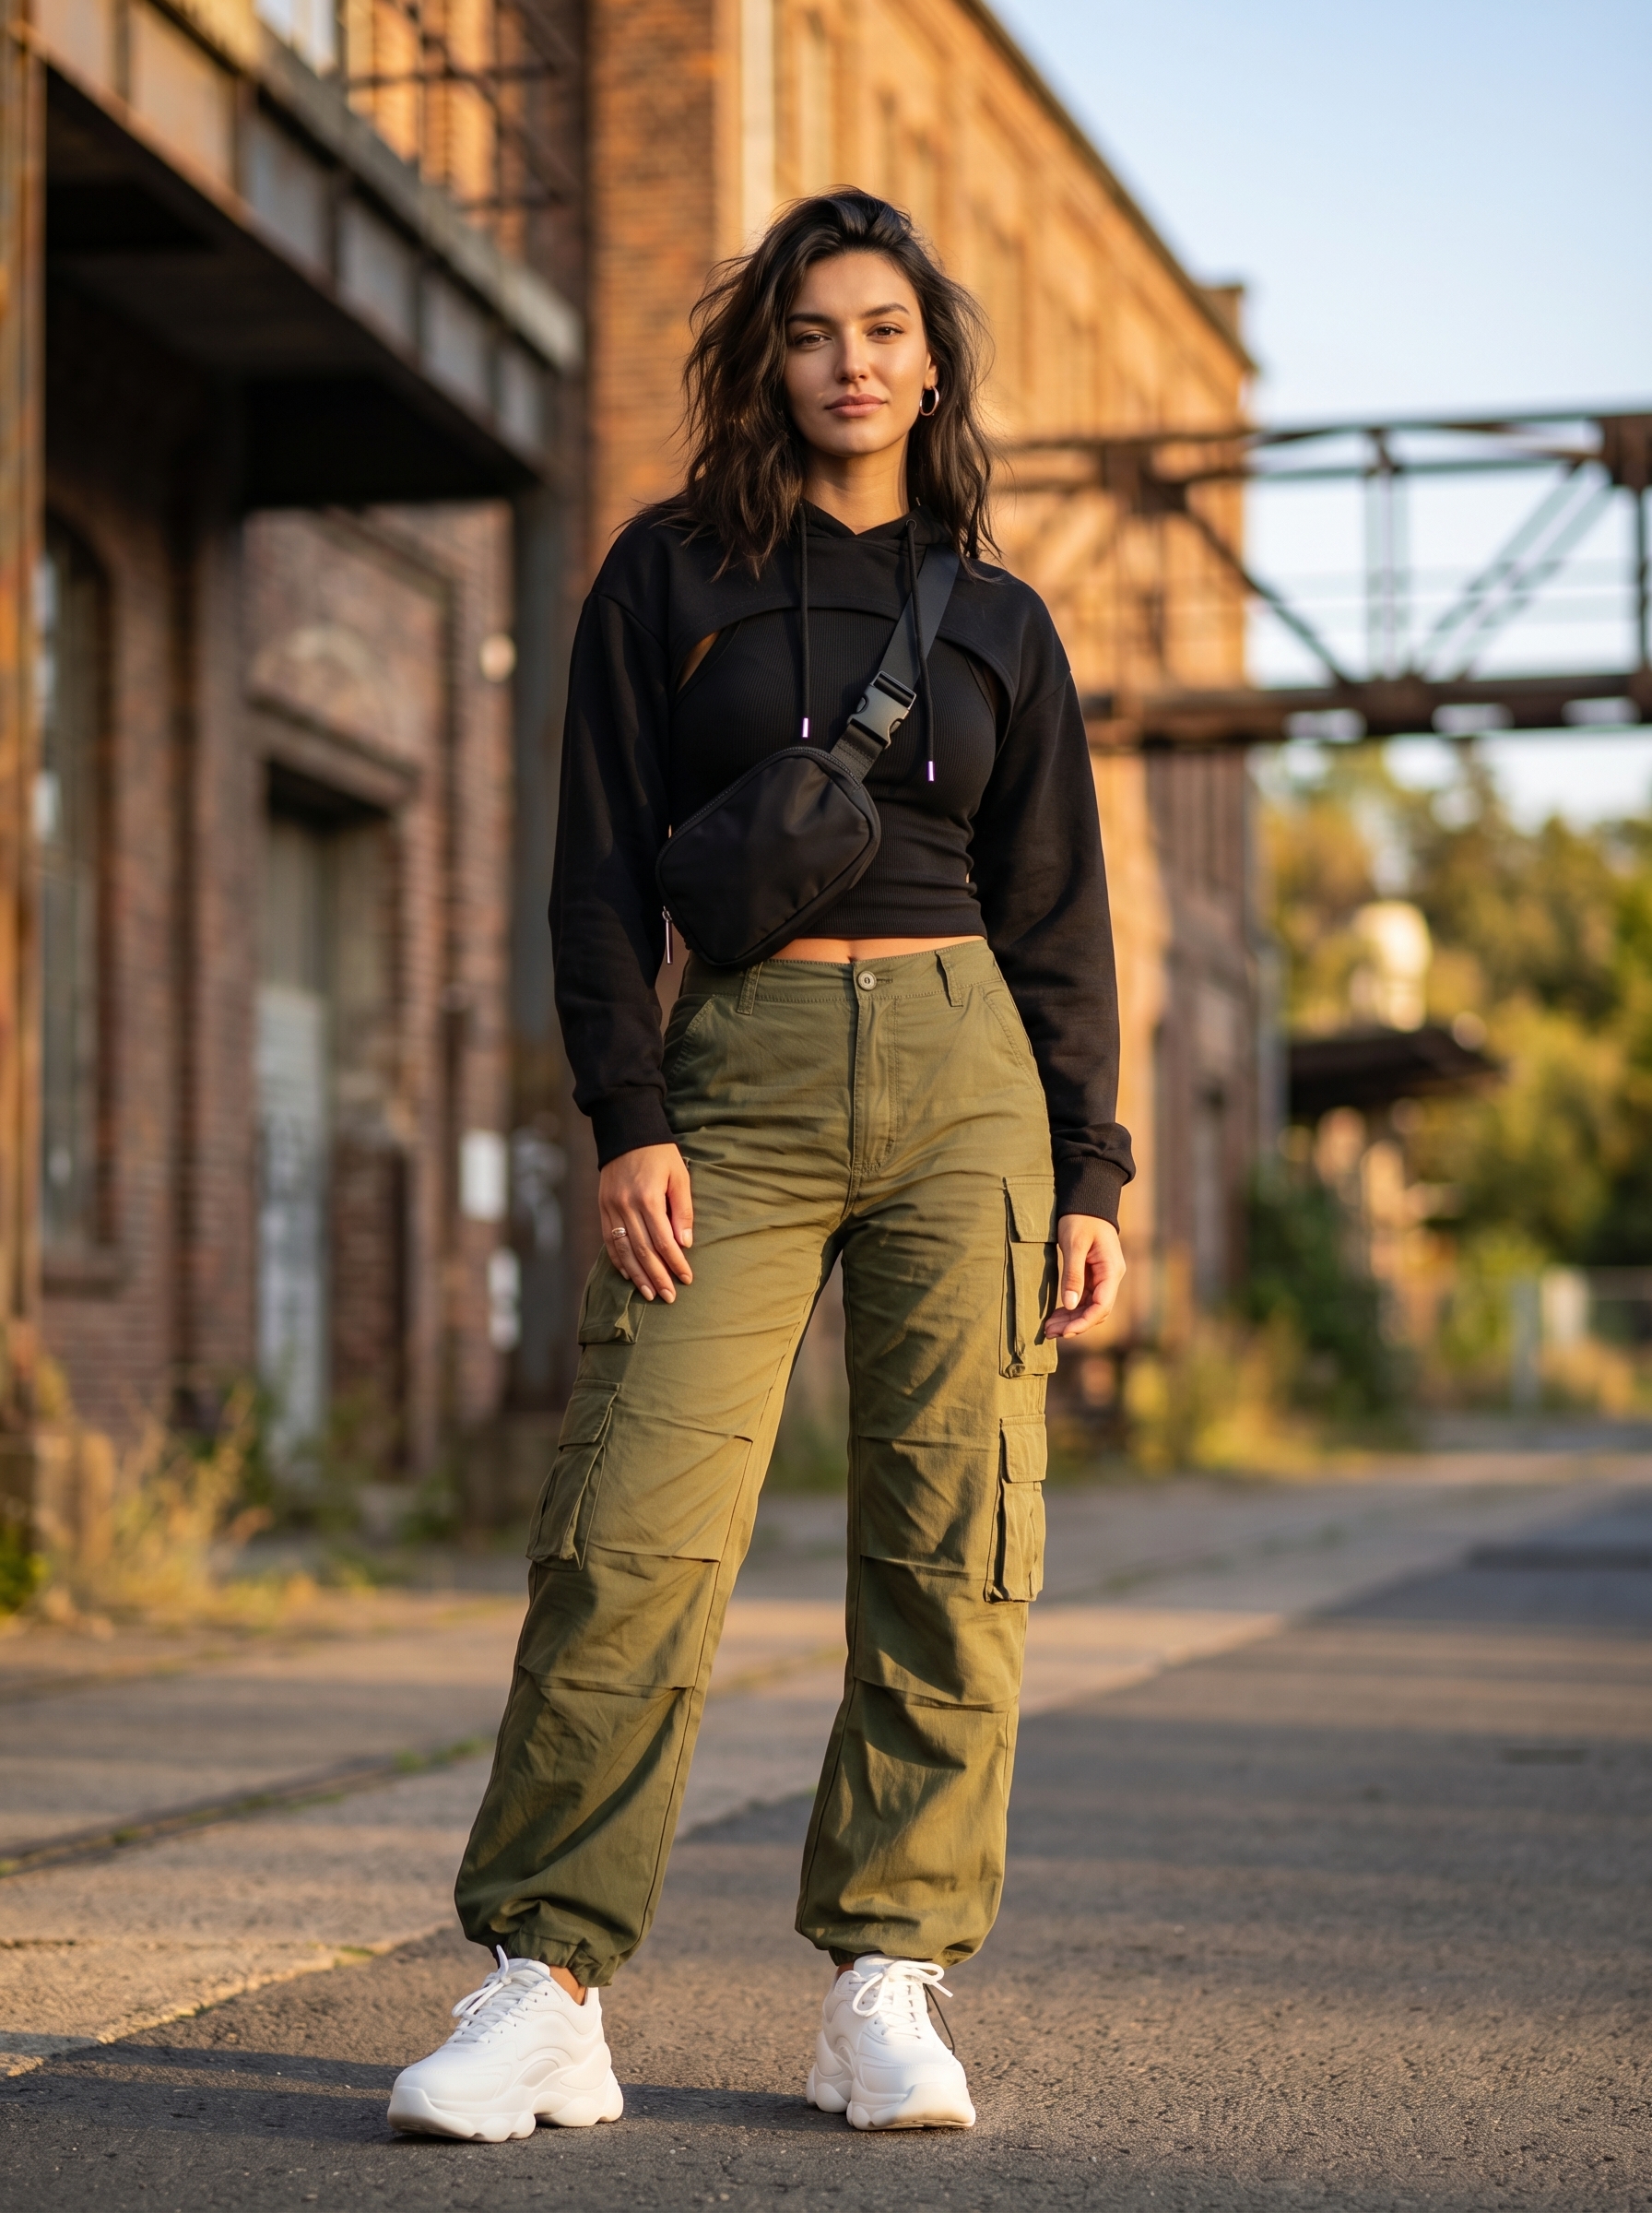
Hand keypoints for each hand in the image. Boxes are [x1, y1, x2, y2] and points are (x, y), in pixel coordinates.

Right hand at [598, 1144, 693, 1301]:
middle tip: (669, 1297)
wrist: (626, 1132)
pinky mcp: (602, 1207)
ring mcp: (610, 1208)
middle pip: (643, 1250)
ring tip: (650, 1294)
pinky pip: (609, 1239)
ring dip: (637, 1275)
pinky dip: (618, 1260)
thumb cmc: (660, 1154)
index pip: (663, 1240)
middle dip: (657, 1276)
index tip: (686, 1279)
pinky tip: (628, 1274)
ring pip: (623, 1250)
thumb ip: (682, 1210)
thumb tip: (685, 1244)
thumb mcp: (680, 1175)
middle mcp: (626, 1206)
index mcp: (648, 1198)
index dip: (675, 1263)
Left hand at [1043, 1215, 1125, 1337]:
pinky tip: (1056, 1316)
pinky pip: (1084, 1298)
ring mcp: (1103, 1277)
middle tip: (1049, 1332)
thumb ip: (1073, 1274)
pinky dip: (1071, 1308)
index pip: (1102, 1306)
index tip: (1064, 1332)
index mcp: (1112, 1270)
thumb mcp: (1074, 1244)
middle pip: (1096, 1311)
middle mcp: (1111, 1277)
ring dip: (1071, 1319)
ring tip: (1048, 1329)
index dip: (1083, 1322)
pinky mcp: (1093, 1275)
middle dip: (1074, 1324)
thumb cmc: (1080, 1218)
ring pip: (1090, 1307)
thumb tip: (1071, 1305)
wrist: (1086, 1200)